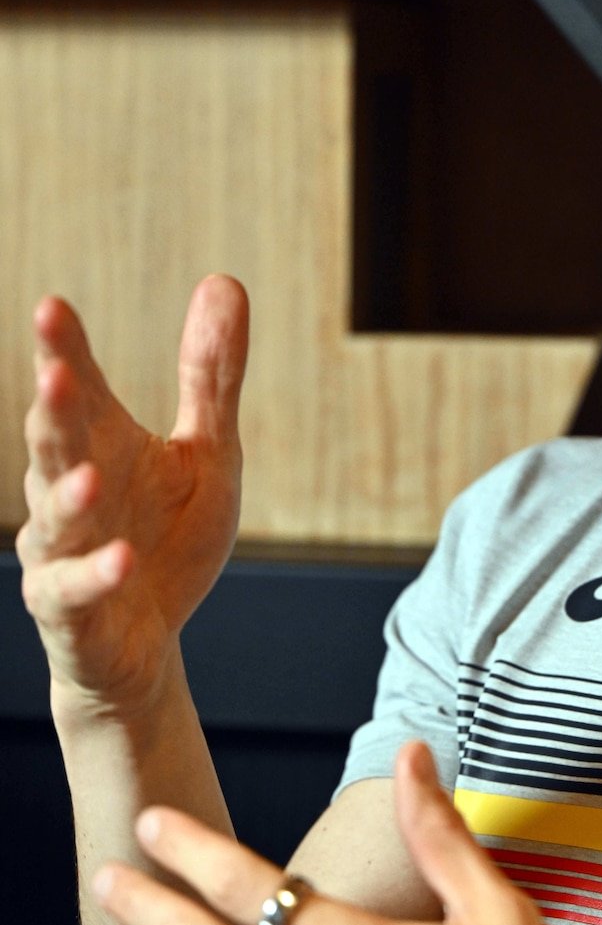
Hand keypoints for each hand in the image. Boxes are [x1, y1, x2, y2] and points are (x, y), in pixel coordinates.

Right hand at [18, 276, 248, 710]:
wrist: (144, 645)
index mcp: (101, 444)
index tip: (54, 307)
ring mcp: (62, 551)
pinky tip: (122, 557)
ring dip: (68, 498)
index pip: (76, 388)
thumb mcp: (209, 454)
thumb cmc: (168, 540)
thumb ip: (211, 376)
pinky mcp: (69, 609)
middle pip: (55, 443)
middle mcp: (69, 490)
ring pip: (54, 517)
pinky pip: (75, 591)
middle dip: (51, 409)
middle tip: (55, 371)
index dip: (64, 350)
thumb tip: (225, 280)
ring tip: (91, 477)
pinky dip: (96, 574)